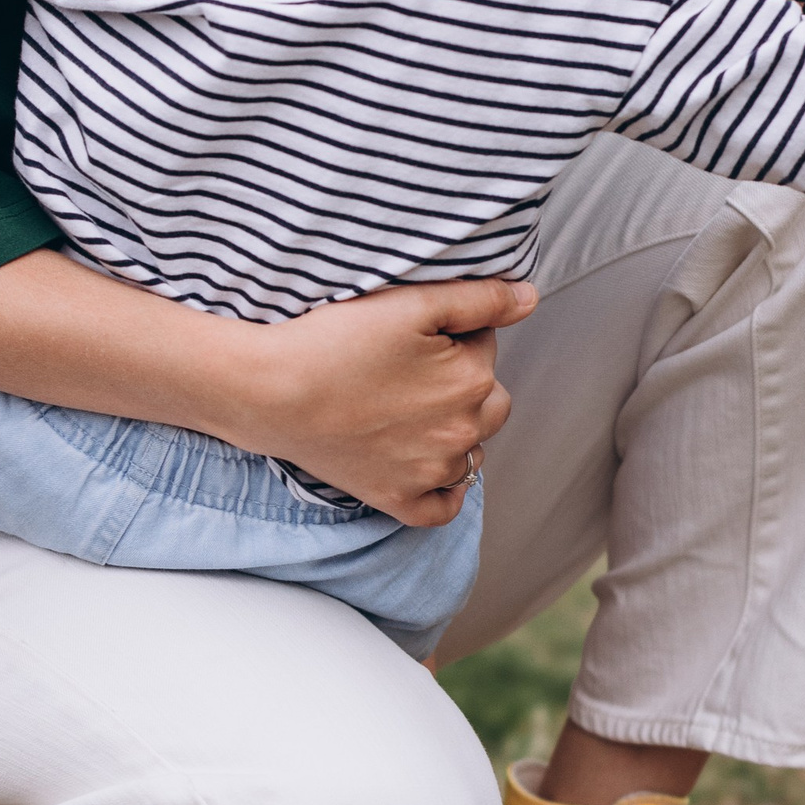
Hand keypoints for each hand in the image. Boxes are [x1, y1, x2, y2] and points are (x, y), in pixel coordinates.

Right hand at [228, 278, 534, 524]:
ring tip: (404, 407)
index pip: (485, 346)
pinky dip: (444, 487)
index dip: (452, 333)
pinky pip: (446, 506)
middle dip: (462, 382)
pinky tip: (425, 463)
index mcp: (473, 382)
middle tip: (407, 368)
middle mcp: (463, 435)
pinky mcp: (399, 501)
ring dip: (454, 431)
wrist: (273, 392)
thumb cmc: (337, 341)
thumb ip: (480, 299)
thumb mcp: (412, 303)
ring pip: (471, 450)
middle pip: (488, 400)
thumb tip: (531, 298)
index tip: (411, 334)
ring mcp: (432, 474)